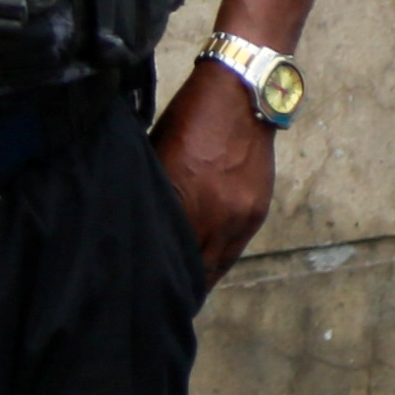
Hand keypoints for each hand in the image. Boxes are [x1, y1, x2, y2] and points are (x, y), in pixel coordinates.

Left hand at [150, 64, 274, 282]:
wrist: (243, 95)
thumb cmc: (190, 119)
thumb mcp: (160, 153)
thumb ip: (156, 190)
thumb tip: (138, 221)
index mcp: (182, 199)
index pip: (168, 252)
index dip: (158, 275)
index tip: (144, 290)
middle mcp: (214, 215)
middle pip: (195, 268)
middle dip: (180, 285)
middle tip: (162, 299)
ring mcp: (240, 216)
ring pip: (218, 263)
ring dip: (201, 277)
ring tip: (184, 292)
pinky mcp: (257, 211)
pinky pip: (236, 248)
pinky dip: (220, 259)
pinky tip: (207, 266)